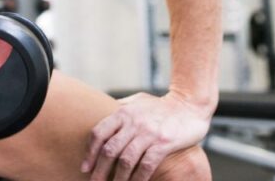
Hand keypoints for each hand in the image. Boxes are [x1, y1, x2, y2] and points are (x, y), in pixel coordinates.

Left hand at [81, 91, 210, 180]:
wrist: (190, 105)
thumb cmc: (161, 106)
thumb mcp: (137, 101)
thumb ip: (121, 108)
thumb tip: (103, 114)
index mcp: (123, 112)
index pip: (99, 133)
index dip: (89, 152)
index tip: (85, 168)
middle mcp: (133, 122)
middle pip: (109, 150)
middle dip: (99, 170)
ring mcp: (148, 133)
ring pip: (125, 160)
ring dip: (117, 178)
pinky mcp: (164, 143)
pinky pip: (146, 165)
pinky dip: (138, 178)